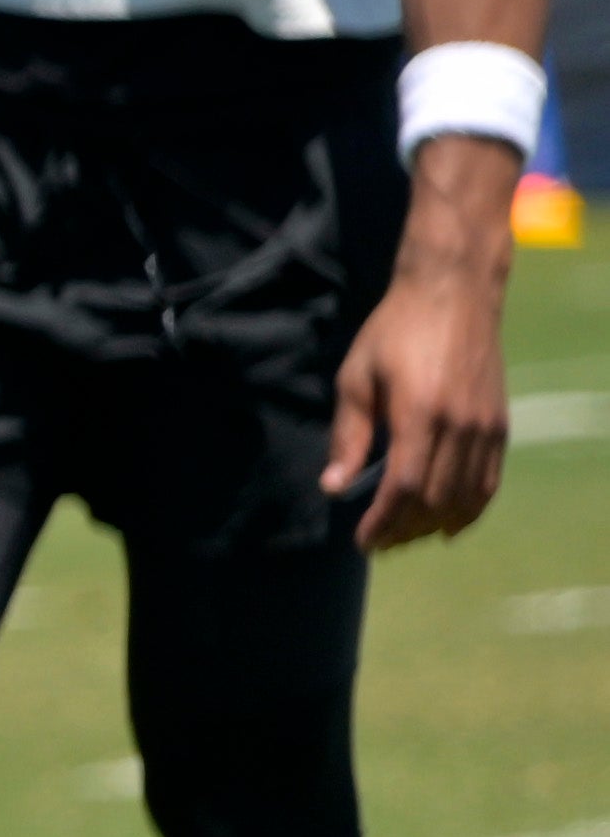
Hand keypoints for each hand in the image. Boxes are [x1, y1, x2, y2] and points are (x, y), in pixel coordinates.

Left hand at [329, 143, 517, 547]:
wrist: (453, 294)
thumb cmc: (394, 332)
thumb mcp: (356, 379)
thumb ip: (348, 436)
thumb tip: (335, 488)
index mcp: (420, 414)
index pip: (403, 488)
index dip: (383, 522)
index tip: (362, 540)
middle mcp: (461, 426)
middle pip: (435, 500)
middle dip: (404, 530)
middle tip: (378, 541)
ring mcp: (487, 427)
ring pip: (465, 498)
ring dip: (434, 525)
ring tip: (405, 535)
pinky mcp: (500, 425)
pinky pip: (489, 482)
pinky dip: (469, 509)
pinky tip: (447, 523)